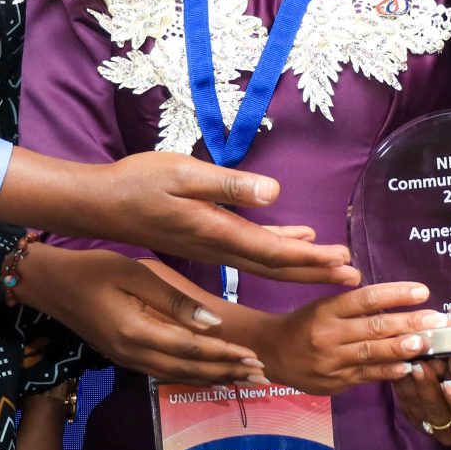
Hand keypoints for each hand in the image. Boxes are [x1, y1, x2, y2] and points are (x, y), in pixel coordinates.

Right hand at [0, 152, 358, 285]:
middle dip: (315, 271)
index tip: (343, 264)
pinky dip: (275, 251)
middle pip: (275, 266)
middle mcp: (216, 248)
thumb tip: (273, 193)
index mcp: (215, 232)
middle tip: (352, 276)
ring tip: (333, 267)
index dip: (311, 260)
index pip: (273, 253)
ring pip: (263, 263)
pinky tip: (293, 243)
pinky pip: (247, 255)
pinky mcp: (202, 243)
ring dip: (300, 266)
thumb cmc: (135, 183)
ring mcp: (209, 249)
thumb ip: (228, 185)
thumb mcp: (181, 173)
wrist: (98, 205)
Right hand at [13, 245, 260, 384]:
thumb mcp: (135, 274)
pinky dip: (192, 377)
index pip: (193, 350)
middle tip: (261, 377)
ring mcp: (127, 360)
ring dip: (213, 379)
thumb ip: (175, 301)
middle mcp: (133, 355)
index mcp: (138, 333)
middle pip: (190, 371)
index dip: (226, 355)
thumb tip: (214, 323)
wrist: (50, 285)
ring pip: (178, 377)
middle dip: (227, 374)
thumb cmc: (92, 270)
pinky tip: (208, 376)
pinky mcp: (124, 358)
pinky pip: (165, 373)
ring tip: (243, 381)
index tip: (255, 357)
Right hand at [247, 282, 442, 395]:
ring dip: (401, 348)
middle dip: (408, 322)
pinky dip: (388, 372)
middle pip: (373, 327)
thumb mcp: (323, 306)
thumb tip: (395, 302)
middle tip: (436, 320)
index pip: (366, 298)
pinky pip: (365, 375)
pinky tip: (407, 367)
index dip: (396, 294)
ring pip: (371, 353)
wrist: (271, 354)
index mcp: (327, 309)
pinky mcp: (334, 382)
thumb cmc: (304, 324)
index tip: (423, 291)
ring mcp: (331, 361)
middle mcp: (329, 334)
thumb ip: (354, 305)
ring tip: (424, 343)